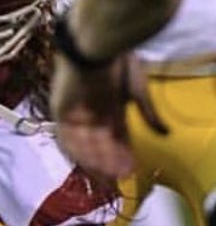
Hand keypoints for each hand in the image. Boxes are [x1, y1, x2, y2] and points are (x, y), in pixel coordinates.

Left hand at [51, 54, 166, 182]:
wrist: (95, 47)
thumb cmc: (119, 64)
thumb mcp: (137, 92)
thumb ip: (148, 114)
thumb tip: (165, 134)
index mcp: (109, 108)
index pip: (115, 139)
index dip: (122, 155)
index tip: (130, 171)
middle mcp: (92, 115)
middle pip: (100, 147)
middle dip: (110, 163)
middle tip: (120, 178)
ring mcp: (75, 116)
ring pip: (85, 147)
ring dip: (97, 162)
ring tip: (109, 174)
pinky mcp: (60, 114)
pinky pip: (67, 140)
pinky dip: (80, 153)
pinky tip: (91, 164)